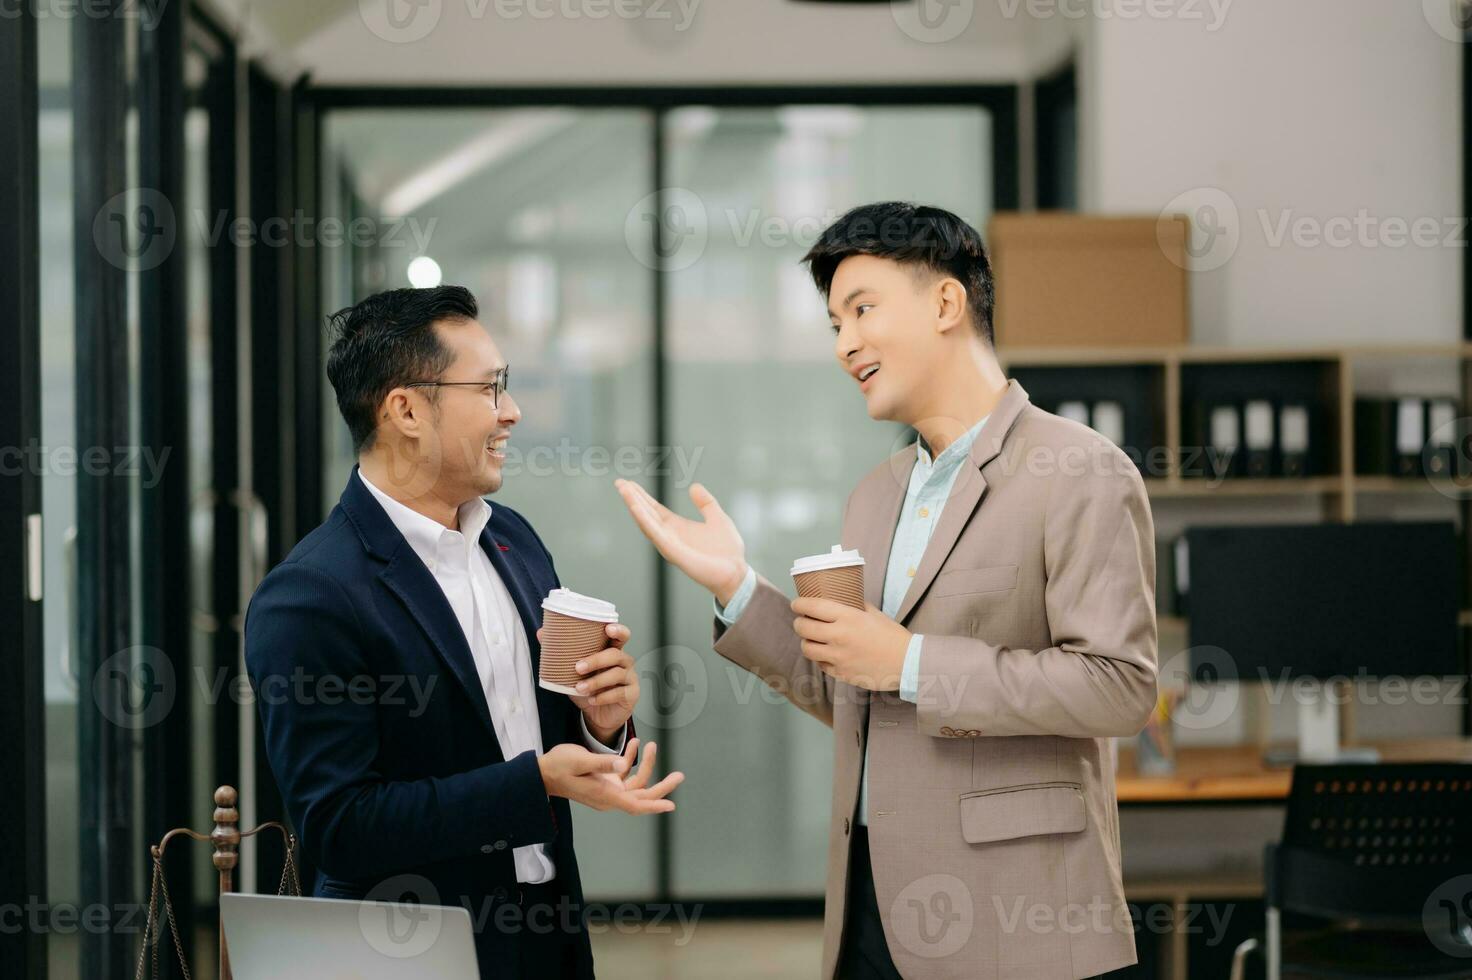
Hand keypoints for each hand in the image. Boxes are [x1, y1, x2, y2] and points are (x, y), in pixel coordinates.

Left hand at [537, 622, 636, 743]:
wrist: (597, 716)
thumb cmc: (589, 689)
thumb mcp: (572, 672)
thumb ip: (561, 654)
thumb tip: (542, 633)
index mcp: (612, 651)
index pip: (621, 636)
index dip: (618, 630)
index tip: (608, 628)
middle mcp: (624, 662)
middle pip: (615, 654)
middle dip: (596, 660)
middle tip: (578, 667)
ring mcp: (630, 678)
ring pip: (616, 674)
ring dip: (596, 681)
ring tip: (580, 688)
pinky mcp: (632, 694)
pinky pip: (619, 693)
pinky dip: (603, 696)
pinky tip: (592, 699)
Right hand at [538, 738, 683, 814]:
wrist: (543, 772)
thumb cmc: (558, 766)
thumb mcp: (580, 760)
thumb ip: (603, 762)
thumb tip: (624, 765)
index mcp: (604, 795)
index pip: (634, 805)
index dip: (654, 805)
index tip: (671, 805)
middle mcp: (609, 796)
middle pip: (641, 796)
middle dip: (661, 786)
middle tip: (679, 775)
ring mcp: (608, 790)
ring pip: (635, 784)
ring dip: (645, 765)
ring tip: (652, 746)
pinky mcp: (605, 782)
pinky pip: (624, 775)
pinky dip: (631, 761)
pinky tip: (634, 744)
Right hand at [615, 480, 748, 605]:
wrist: (736, 570)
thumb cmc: (727, 550)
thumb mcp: (717, 517)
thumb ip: (705, 502)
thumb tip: (694, 486)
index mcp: (677, 527)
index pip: (654, 509)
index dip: (642, 496)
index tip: (629, 483)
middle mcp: (669, 535)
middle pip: (646, 513)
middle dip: (632, 498)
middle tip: (620, 482)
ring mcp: (669, 544)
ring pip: (646, 523)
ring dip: (634, 506)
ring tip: (624, 490)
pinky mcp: (674, 552)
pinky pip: (655, 534)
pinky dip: (644, 520)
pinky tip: (635, 508)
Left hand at [792, 598, 910, 691]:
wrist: (907, 663)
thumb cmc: (892, 636)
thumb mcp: (874, 614)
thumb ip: (854, 606)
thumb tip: (840, 599)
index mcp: (848, 617)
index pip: (812, 606)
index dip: (799, 604)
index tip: (796, 604)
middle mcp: (839, 636)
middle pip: (803, 628)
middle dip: (799, 623)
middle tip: (802, 621)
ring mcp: (839, 657)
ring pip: (807, 648)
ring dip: (806, 642)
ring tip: (812, 639)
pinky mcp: (841, 673)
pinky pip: (821, 665)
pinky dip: (820, 658)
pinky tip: (827, 654)